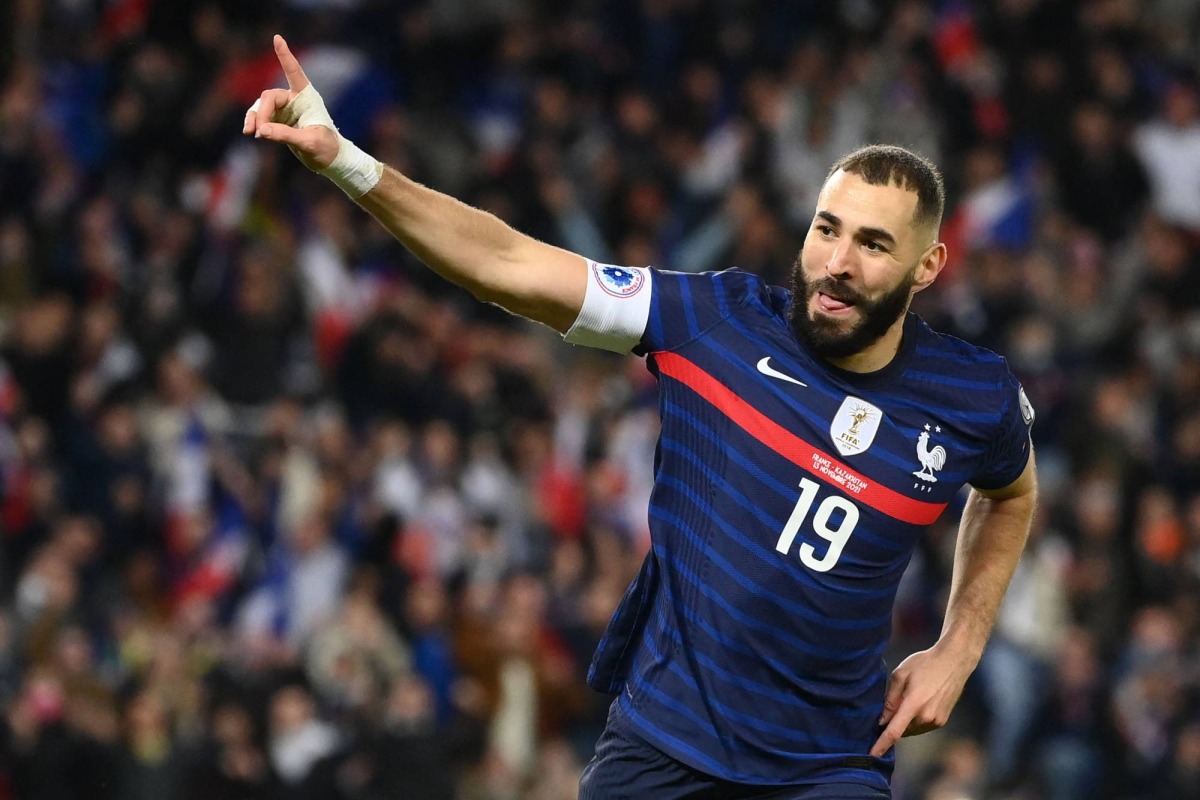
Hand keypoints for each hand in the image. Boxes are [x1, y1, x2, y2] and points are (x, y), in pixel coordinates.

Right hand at [242, 35, 338, 170]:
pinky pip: (261, 118)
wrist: (330, 160)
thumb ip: (285, 135)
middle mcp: (294, 100)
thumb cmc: (326, 148)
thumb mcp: (308, 142)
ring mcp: (285, 110)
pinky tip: (250, 132)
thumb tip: (261, 130)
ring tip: (250, 132)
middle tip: (258, 132)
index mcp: (307, 97)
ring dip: (254, 118)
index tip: (277, 38)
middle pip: (269, 97)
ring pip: (261, 107)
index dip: (285, 56)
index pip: (294, 73)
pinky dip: (254, 123)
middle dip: (262, 113)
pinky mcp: (278, 121)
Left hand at [869, 643, 974, 755]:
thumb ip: (890, 699)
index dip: (882, 744)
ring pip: (911, 729)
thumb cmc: (924, 664)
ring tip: (909, 699)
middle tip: (892, 705)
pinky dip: (915, 721)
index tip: (872, 754)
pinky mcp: (942, 721)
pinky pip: (922, 726)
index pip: (894, 731)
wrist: (954, 661)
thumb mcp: (900, 674)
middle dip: (892, 724)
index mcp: (914, 704)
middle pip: (902, 730)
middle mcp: (926, 717)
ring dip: (904, 722)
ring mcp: (936, 721)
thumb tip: (882, 720)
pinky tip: (918, 702)